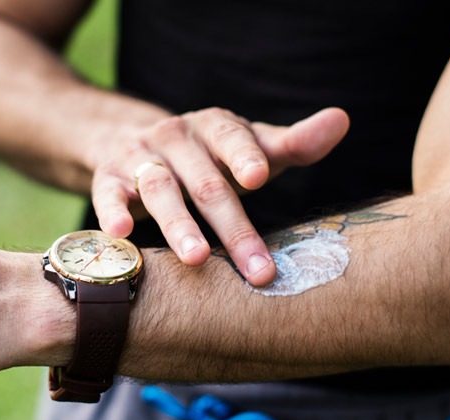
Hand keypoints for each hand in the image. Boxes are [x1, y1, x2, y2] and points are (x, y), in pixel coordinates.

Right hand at [88, 107, 349, 285]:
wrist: (127, 139)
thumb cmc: (207, 156)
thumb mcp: (248, 146)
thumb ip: (292, 143)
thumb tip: (341, 120)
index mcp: (214, 126)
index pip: (231, 138)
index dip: (244, 156)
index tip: (259, 178)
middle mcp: (175, 137)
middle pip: (205, 182)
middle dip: (232, 227)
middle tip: (257, 269)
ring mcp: (138, 156)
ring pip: (158, 189)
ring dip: (177, 225)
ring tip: (195, 259)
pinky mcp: (107, 177)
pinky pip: (107, 194)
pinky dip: (112, 212)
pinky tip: (121, 233)